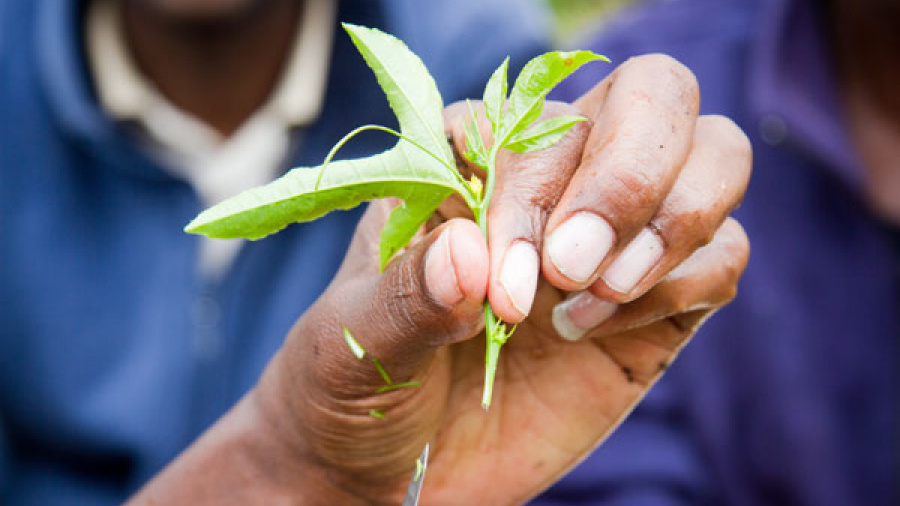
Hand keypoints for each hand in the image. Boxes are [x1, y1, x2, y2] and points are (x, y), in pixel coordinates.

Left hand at [253, 55, 750, 505]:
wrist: (391, 473)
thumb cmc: (357, 385)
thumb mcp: (355, 341)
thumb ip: (408, 297)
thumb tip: (471, 255)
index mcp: (469, 160)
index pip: (535, 113)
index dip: (531, 183)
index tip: (502, 282)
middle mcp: (555, 180)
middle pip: (650, 96)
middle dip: (626, 175)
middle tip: (572, 270)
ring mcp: (616, 237)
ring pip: (713, 155)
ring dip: (670, 221)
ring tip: (593, 296)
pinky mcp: (661, 303)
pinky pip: (725, 254)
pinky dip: (685, 282)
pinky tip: (602, 328)